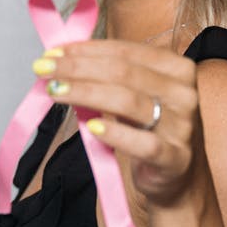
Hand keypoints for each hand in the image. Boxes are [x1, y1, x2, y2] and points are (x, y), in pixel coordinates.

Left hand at [34, 39, 203, 203]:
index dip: (87, 50)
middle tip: (44, 69)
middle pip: (123, 73)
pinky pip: (143, 143)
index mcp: (176, 68)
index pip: (127, 51)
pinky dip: (115, 133)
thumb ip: (109, 77)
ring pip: (129, 102)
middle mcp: (183, 93)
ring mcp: (182, 126)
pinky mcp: (175, 158)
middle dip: (78, 68)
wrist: (178, 176)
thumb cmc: (150, 129)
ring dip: (85, 93)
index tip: (53, 53)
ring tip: (55, 92)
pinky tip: (92, 128)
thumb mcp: (137, 95)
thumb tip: (60, 59)